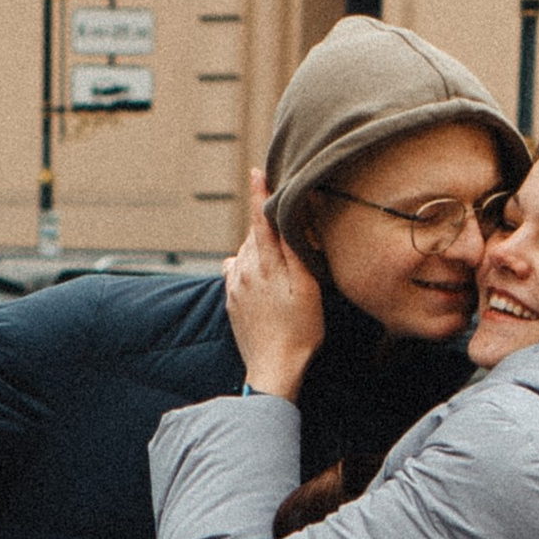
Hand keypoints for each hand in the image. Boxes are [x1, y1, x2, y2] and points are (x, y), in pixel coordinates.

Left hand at [224, 170, 326, 402]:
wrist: (273, 367)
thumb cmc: (300, 330)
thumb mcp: (308, 288)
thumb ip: (296, 252)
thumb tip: (287, 220)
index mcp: (266, 264)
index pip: (261, 220)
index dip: (260, 194)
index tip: (256, 171)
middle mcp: (244, 271)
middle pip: (253, 234)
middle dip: (265, 223)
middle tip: (283, 216)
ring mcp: (235, 286)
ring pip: (245, 252)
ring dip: (258, 246)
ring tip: (278, 253)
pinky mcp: (231, 300)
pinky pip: (237, 271)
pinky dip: (248, 264)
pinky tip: (261, 273)